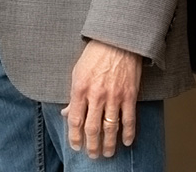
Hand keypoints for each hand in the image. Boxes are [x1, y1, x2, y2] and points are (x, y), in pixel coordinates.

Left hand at [63, 40, 141, 159]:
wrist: (117, 41)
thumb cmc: (95, 55)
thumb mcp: (77, 72)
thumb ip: (73, 96)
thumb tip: (66, 113)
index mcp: (80, 88)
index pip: (75, 120)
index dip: (74, 137)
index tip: (75, 146)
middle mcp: (96, 95)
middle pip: (92, 128)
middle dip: (92, 145)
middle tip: (92, 155)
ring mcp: (113, 96)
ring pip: (110, 128)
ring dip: (109, 144)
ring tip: (108, 153)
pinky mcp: (129, 95)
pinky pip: (129, 120)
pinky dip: (128, 134)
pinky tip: (126, 142)